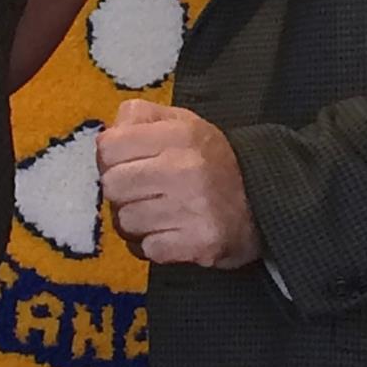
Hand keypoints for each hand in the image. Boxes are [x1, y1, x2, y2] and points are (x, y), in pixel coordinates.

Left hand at [96, 99, 259, 267]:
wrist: (261, 202)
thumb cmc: (209, 159)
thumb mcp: (181, 122)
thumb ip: (140, 117)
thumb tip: (105, 139)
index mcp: (179, 134)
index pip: (108, 147)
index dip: (111, 159)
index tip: (129, 164)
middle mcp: (185, 168)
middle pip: (112, 186)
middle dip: (121, 193)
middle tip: (142, 193)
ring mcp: (193, 208)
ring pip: (125, 222)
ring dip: (134, 223)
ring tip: (156, 215)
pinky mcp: (198, 243)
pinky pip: (146, 249)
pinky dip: (151, 246)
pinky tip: (168, 235)